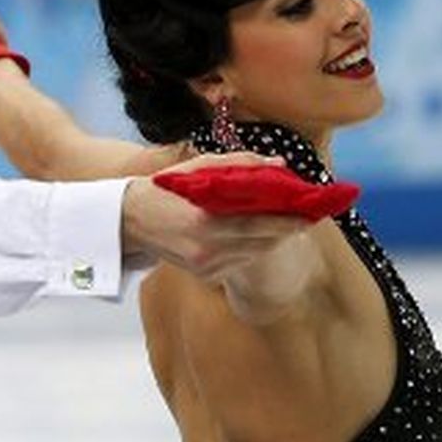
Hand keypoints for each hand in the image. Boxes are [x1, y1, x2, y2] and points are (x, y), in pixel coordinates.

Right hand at [121, 154, 313, 277]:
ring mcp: (205, 267)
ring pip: (254, 255)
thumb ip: (241, 165)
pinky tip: (261, 235)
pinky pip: (241, 262)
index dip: (287, 222)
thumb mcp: (199, 167)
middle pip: (260, 243)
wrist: (130, 220)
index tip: (311, 214)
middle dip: (287, 230)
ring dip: (273, 240)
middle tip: (309, 216)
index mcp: (203, 222)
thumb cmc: (167, 188)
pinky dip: (254, 248)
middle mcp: (205, 250)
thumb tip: (279, 164)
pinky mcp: (206, 276)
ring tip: (290, 222)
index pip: (257, 225)